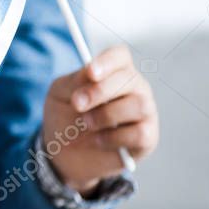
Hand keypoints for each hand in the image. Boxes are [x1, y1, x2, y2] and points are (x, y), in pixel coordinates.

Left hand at [41, 45, 158, 195]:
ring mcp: (144, 111)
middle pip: (129, 79)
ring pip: (139, 104)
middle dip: (99, 92)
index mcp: (113, 70)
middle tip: (77, 104)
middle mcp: (134, 87)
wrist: (65, 152)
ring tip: (86, 123)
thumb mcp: (60, 94)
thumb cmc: (65, 116)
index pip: (120, 56)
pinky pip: (139, 133)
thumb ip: (74, 81)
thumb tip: (91, 73)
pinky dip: (113, 138)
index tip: (91, 73)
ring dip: (106, 115)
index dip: (107, 62)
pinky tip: (98, 140)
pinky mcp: (147, 137)